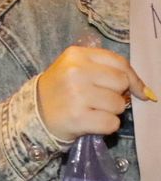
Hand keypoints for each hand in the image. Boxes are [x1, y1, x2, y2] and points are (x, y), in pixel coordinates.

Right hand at [37, 43, 151, 142]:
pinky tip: (90, 121)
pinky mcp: (78, 117)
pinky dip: (105, 126)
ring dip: (111, 112)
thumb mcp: (77, 68)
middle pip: (121, 83)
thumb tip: (145, 92)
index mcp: (76, 55)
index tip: (137, 91)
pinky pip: (111, 123)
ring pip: (118, 105)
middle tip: (100, 99)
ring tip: (92, 110)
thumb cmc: (61, 89)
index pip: (119, 63)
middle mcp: (76, 72)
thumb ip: (107, 71)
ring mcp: (76, 95)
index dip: (133, 78)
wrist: (35, 112)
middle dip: (117, 94)